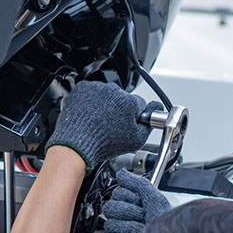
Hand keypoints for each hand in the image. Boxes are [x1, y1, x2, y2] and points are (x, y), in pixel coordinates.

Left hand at [46, 81, 160, 170]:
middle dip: (119, 109)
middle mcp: (114, 91)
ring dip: (105, 104)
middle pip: (122, 98)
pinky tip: (90, 114)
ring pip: (107, 95)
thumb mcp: (136, 140)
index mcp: (129, 101)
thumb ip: (148, 124)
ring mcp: (97, 88)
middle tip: (111, 125)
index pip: (139, 104)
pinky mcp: (83, 88)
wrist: (77, 143)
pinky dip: (91, 100)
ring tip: (99, 121)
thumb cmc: (102, 143)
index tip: (127, 122)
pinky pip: (92, 92)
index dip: (134, 115)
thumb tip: (155, 111)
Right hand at [102, 169, 170, 232]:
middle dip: (130, 214)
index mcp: (133, 206)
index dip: (130, 199)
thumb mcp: (155, 200)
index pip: (117, 194)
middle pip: (111, 208)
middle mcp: (125, 219)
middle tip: (141, 219)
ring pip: (111, 225)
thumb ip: (138, 184)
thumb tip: (122, 173)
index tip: (141, 204)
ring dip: (130, 230)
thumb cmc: (166, 229)